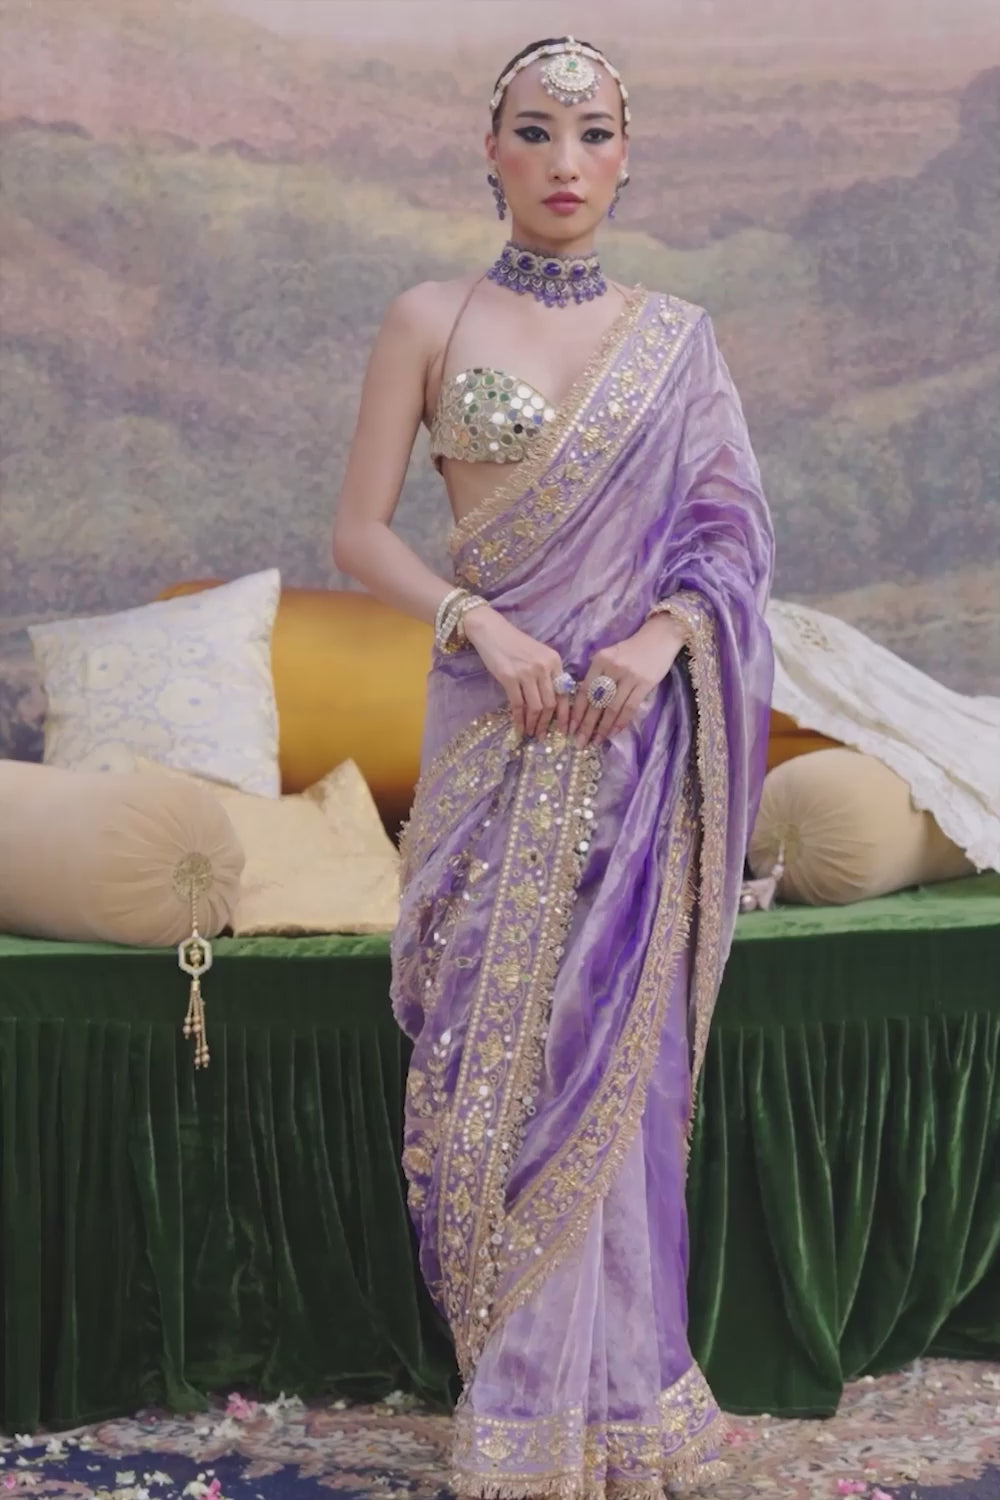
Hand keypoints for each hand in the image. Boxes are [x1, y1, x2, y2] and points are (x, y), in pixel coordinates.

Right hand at [463, 606, 572, 739]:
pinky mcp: (509, 677)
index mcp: (554, 661)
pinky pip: (517, 704)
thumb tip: (552, 703)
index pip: (564, 693)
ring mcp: (526, 672)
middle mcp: (543, 667)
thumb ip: (548, 674)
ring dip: (533, 724)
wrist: (492, 631)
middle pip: (550, 703)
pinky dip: (519, 719)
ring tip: (530, 733)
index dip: (565, 715)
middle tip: (542, 735)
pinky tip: (518, 728)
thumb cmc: (515, 643)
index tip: (564, 730)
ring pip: (535, 707)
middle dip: (547, 723)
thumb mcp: (538, 654)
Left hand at [570, 615, 686, 747]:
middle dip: (586, 725)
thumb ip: (596, 674)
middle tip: (580, 741)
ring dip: (603, 727)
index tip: (570, 728)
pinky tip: (614, 732)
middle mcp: (612, 668)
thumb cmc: (631, 649)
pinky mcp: (645, 683)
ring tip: (596, 740)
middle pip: (596, 702)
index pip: (584, 691)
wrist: (659, 638)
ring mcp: (629, 676)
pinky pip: (630, 707)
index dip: (576, 712)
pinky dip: (621, 721)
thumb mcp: (608, 655)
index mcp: (599, 661)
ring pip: (612, 708)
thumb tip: (584, 701)